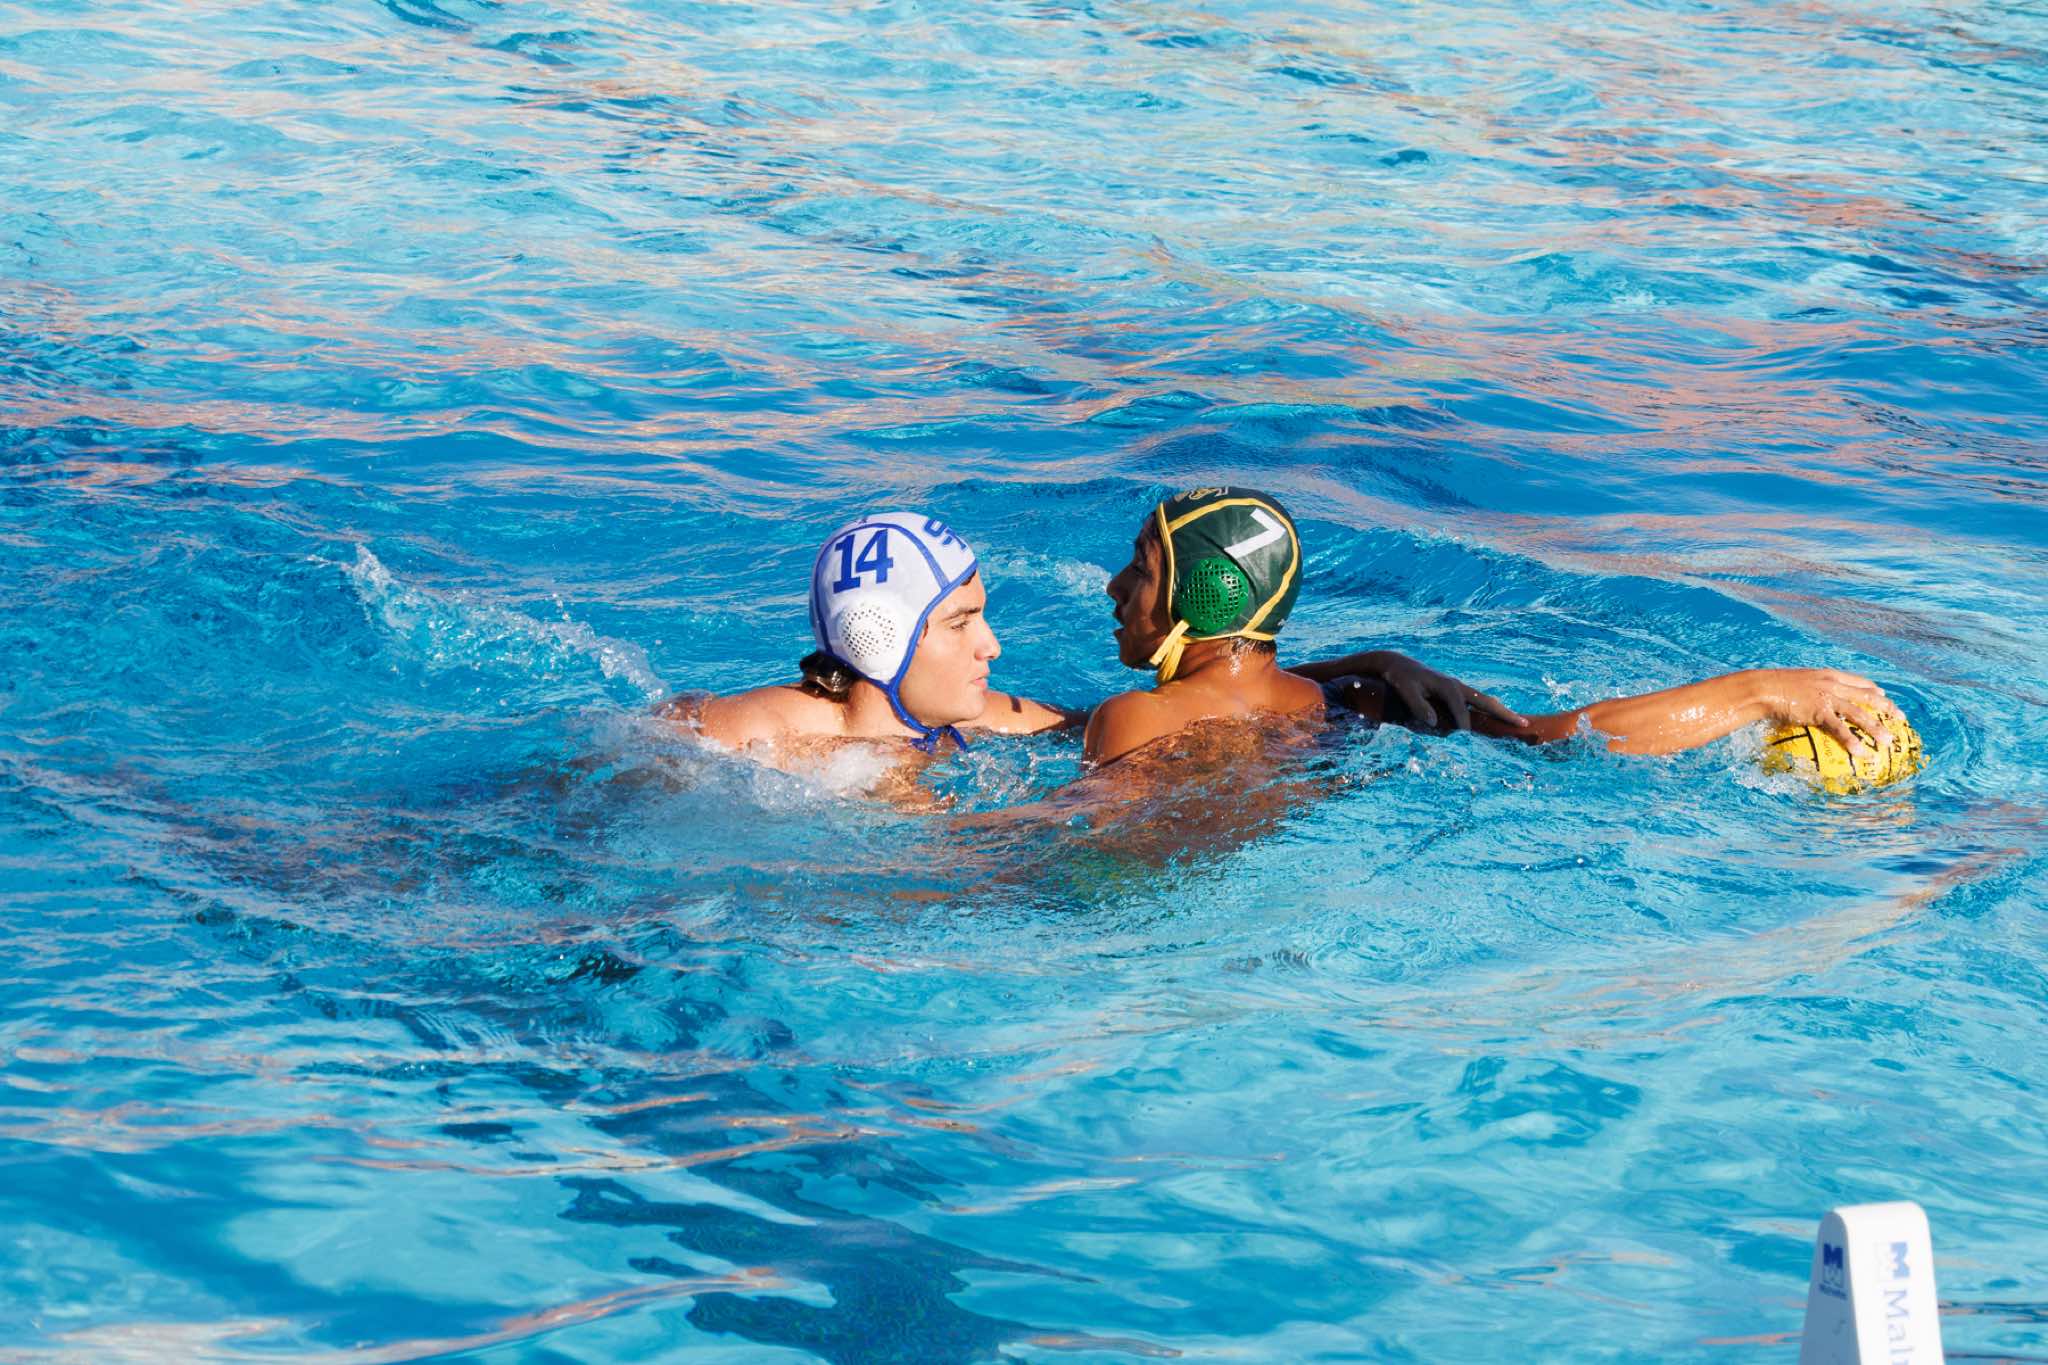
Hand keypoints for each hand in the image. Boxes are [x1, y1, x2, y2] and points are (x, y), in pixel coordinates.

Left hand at [1370, 652, 1526, 732]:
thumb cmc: (1400, 678)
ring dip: (1502, 711)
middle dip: (1504, 713)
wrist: (1398, 663)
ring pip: (1485, 700)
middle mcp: (1457, 685)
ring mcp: (1458, 687)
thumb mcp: (1405, 690)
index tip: (1468, 741)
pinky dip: (1491, 708)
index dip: (1464, 725)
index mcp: (1447, 686)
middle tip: (1524, 723)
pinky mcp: (1456, 690)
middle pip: (1486, 701)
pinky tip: (1498, 716)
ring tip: (1519, 721)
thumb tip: (1433, 722)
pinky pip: (1478, 701)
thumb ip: (1418, 706)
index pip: (1461, 710)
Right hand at [1758, 668, 1897, 756]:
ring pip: (1859, 714)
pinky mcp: (1819, 712)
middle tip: (1900, 718)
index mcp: (1829, 675)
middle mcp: (1832, 684)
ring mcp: (1827, 698)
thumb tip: (1808, 701)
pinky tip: (1861, 752)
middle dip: (1887, 707)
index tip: (1884, 696)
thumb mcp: (1796, 683)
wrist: (1763, 688)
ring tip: (1888, 741)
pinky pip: (1840, 729)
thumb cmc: (1773, 687)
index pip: (1858, 681)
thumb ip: (1809, 689)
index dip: (1874, 690)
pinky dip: (1852, 741)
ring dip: (1876, 728)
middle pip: (1867, 695)